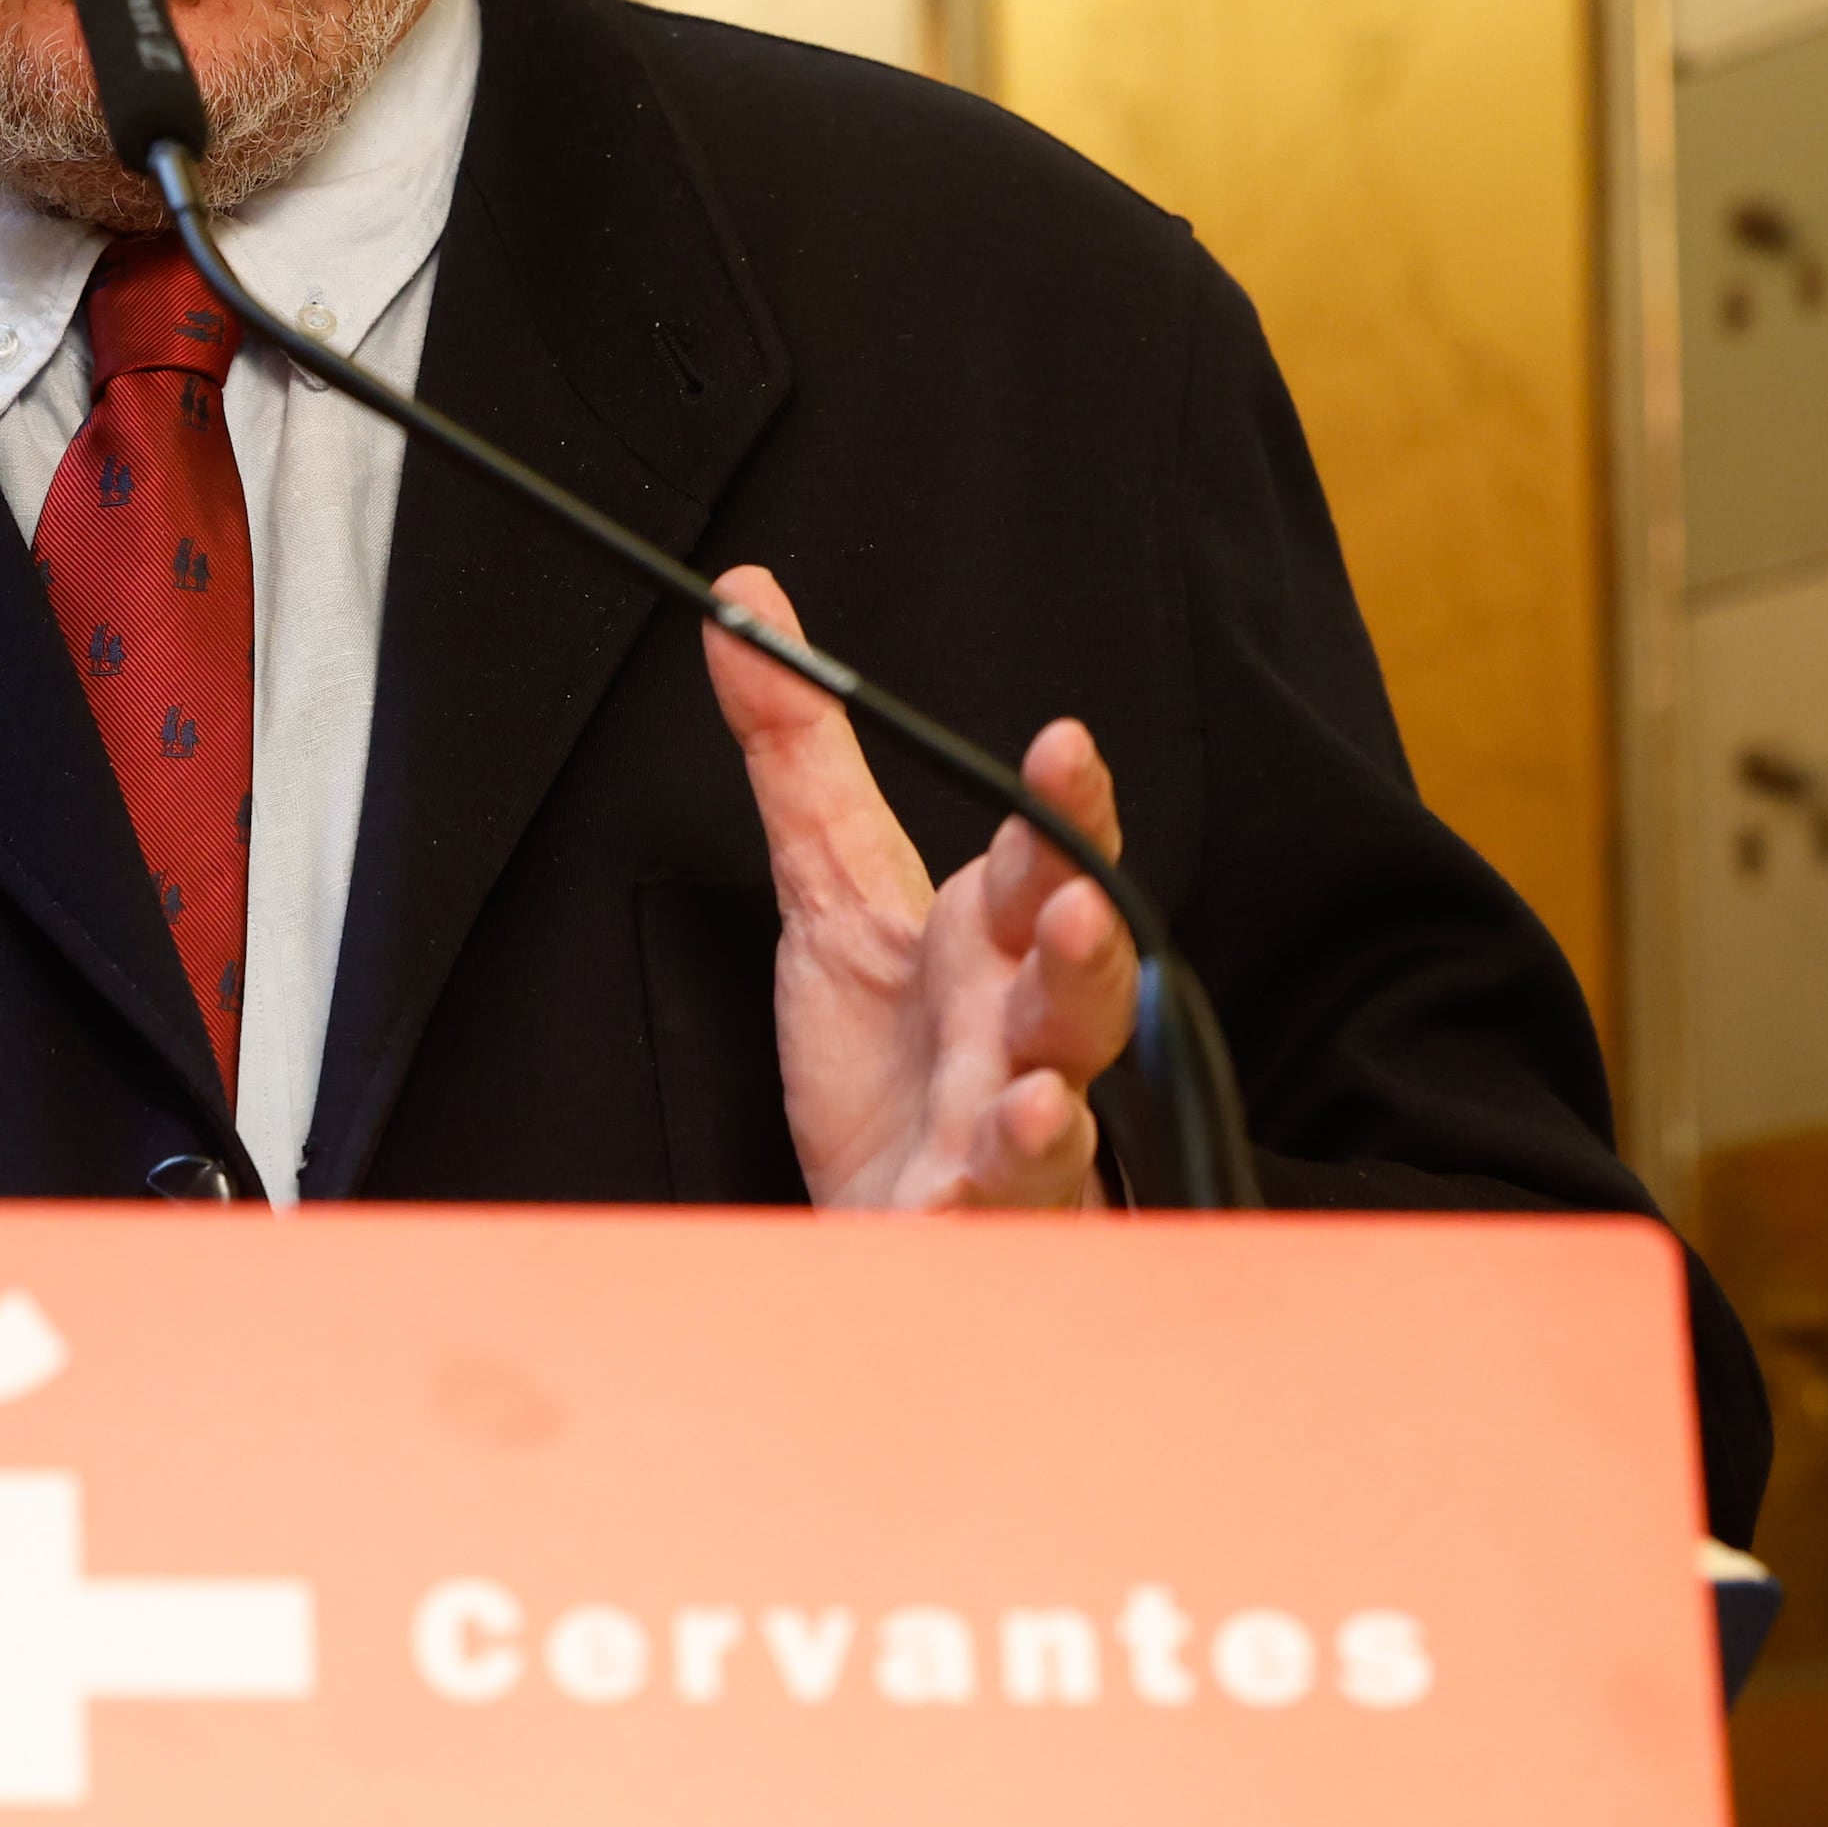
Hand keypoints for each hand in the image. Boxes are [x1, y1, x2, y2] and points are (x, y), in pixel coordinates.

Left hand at [701, 566, 1138, 1211]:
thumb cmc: (886, 1053)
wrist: (888, 1210)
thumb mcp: (826, 882)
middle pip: (1080, 984)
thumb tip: (743, 602)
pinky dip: (987, 1212)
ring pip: (1057, 1115)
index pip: (1046, 858)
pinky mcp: (974, 1224)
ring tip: (1036, 1091)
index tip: (1063, 747)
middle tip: (1070, 904)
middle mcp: (1023, 1032)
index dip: (1065, 805)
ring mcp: (1010, 1135)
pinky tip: (970, 1200)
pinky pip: (992, 1220)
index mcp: (994, 940)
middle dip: (1083, 944)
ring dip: (1050, 1102)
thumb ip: (800, 749)